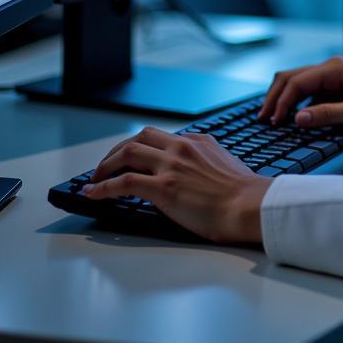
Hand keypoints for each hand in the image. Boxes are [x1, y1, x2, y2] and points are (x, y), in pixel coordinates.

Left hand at [83, 127, 269, 243]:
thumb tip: (196, 174)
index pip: (163, 137)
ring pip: (128, 152)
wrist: (249, 205)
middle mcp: (182, 147)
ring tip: (96, 177)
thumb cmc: (244, 195)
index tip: (133, 158)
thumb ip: (207, 163)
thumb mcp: (226, 165)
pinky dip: (103, 186)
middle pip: (141, 136)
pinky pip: (124, 182)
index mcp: (199, 141)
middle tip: (108, 164)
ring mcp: (171, 165)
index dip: (142, 147)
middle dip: (119, 150)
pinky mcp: (163, 187)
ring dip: (107, 164)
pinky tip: (93, 193)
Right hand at [257, 55, 342, 131]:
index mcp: (334, 68)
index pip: (296, 82)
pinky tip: (290, 119)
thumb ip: (328, 114)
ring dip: (282, 99)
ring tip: (270, 119)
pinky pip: (308, 93)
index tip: (272, 122)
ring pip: (296, 83)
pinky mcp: (335, 89)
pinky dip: (295, 104)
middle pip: (290, 77)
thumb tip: (297, 119)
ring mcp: (332, 78)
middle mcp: (330, 69)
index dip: (281, 102)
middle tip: (262, 119)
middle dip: (274, 97)